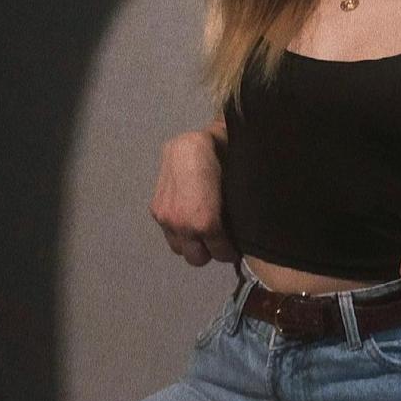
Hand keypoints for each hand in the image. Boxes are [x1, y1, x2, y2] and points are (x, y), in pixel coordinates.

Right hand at [148, 131, 237, 266]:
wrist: (192, 142)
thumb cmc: (224, 159)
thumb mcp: (238, 188)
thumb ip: (236, 215)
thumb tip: (245, 232)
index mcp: (205, 221)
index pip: (220, 252)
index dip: (230, 251)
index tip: (236, 246)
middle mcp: (182, 224)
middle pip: (197, 258)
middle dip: (210, 251)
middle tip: (220, 239)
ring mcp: (166, 219)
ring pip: (181, 250)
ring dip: (192, 244)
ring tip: (204, 230)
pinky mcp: (156, 211)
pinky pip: (169, 235)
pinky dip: (180, 232)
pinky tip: (189, 218)